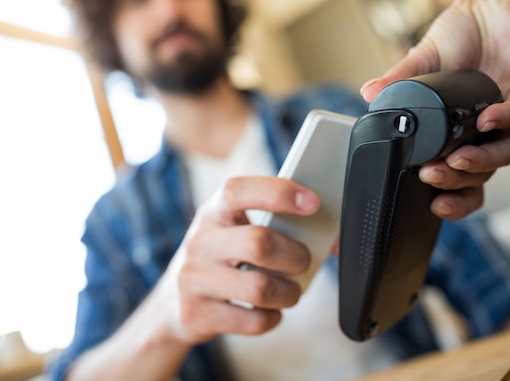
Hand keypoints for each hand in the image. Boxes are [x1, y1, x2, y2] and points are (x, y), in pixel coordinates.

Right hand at [156, 176, 319, 344]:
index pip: (239, 191)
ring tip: (290, 291)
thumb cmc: (224, 258)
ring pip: (259, 288)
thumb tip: (334, 241)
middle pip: (257, 243)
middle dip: (295, 255)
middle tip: (303, 261)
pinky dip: (273, 317)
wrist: (175, 302)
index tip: (313, 202)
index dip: (278, 192)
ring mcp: (193, 279)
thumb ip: (278, 226)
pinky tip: (269, 310)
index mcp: (214, 211)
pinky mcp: (195, 314)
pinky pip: (253, 320)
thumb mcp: (238, 231)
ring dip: (288, 292)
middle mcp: (199, 241)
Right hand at [361, 0, 509, 219]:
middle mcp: (492, 136)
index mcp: (464, 139)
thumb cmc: (458, 41)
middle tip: (431, 174)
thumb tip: (368, 93)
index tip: (433, 204)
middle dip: (457, 180)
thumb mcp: (422, 62)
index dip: (452, 199)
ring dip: (482, 160)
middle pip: (481, 174)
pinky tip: (487, 118)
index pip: (462, 182)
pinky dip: (508, 118)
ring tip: (457, 156)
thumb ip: (399, 81)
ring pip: (506, 153)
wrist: (491, 7)